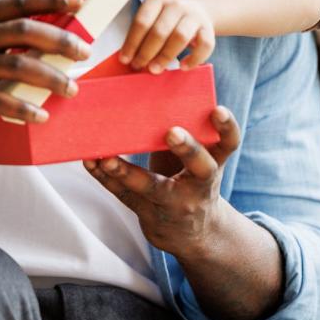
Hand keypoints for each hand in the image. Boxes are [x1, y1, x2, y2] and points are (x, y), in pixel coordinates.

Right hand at [0, 0, 90, 128]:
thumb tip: (32, 32)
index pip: (18, 3)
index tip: (79, 0)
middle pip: (23, 31)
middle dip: (59, 39)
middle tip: (84, 52)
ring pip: (16, 66)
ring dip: (49, 77)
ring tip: (71, 89)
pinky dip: (22, 109)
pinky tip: (41, 116)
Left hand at [84, 107, 239, 257]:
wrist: (193, 233)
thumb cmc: (192, 179)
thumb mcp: (200, 159)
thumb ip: (188, 133)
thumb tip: (159, 86)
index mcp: (215, 163)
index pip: (229, 144)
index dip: (227, 127)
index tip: (217, 110)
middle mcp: (200, 185)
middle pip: (201, 168)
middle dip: (188, 149)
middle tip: (172, 132)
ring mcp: (174, 201)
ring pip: (152, 187)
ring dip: (127, 171)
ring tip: (107, 157)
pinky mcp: (148, 211)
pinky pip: (124, 194)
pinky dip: (105, 177)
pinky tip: (90, 162)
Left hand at [119, 0, 215, 72]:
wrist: (198, 8)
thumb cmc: (167, 19)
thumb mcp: (153, 18)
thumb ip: (142, 34)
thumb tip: (128, 59)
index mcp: (157, 0)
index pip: (142, 21)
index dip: (132, 42)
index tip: (125, 59)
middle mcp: (176, 4)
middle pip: (160, 30)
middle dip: (146, 52)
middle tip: (139, 66)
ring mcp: (194, 15)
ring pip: (180, 37)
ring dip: (165, 56)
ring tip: (155, 69)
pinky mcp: (208, 29)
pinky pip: (204, 45)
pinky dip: (194, 58)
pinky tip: (184, 67)